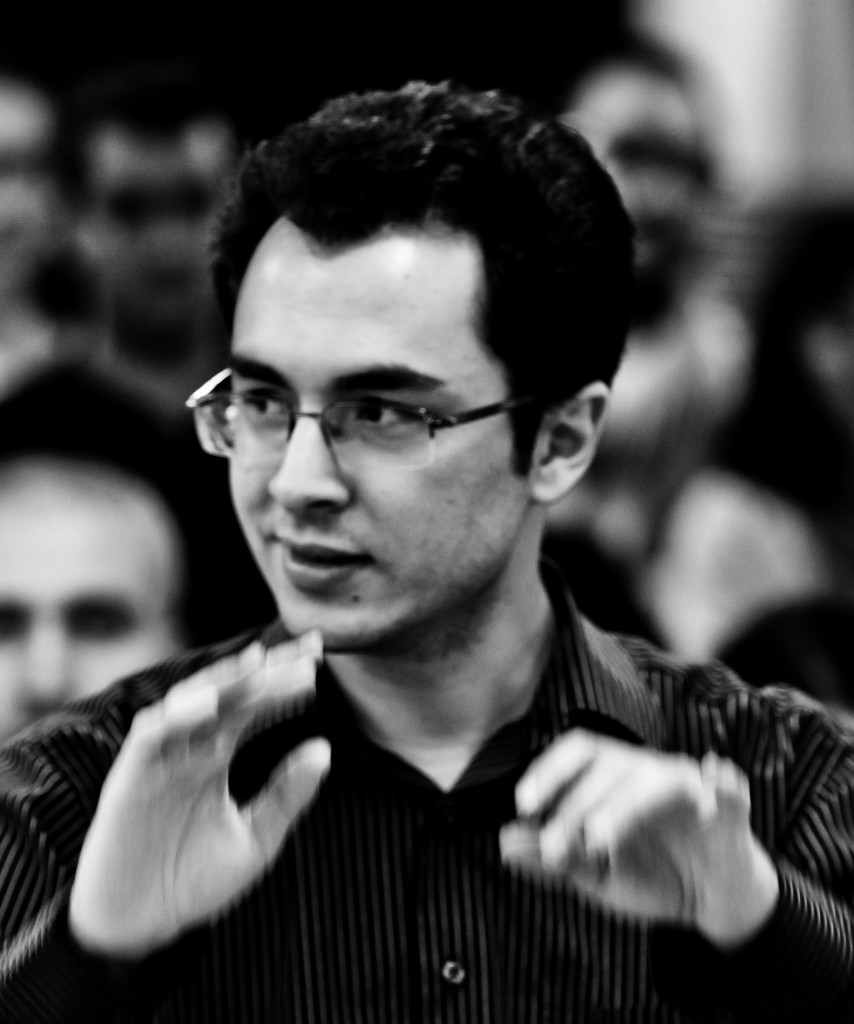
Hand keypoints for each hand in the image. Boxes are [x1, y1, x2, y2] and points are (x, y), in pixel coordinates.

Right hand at [69, 633, 330, 959]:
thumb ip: (286, 794)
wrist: (138, 927)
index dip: (285, 683)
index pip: (255, 706)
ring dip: (225, 681)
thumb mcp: (255, 839)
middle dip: (269, 669)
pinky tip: (210, 704)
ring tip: (263, 662)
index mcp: (217, 756)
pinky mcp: (131, 776)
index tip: (321, 660)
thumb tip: (325, 748)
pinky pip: (151, 735)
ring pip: (191, 702)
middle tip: (309, 648)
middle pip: (231, 694)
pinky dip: (178, 717)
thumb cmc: (195, 882)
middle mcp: (190, 747)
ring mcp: (160, 758)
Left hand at [499, 730, 778, 948]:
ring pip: (658, 778)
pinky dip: (724, 781)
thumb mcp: (595, 876)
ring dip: (623, 807)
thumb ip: (554, 860)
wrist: (709, 901)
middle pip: (611, 765)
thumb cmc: (647, 873)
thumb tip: (504, 843)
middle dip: (575, 804)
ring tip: (596, 841)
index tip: (523, 805)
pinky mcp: (732, 810)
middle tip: (554, 849)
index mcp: (615, 776)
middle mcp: (649, 771)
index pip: (579, 753)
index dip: (550, 771)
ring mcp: (691, 786)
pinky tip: (715, 775)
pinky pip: (730, 788)